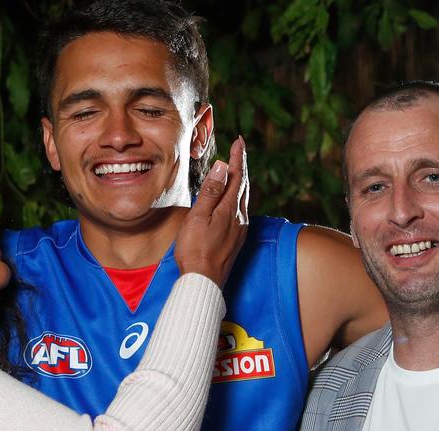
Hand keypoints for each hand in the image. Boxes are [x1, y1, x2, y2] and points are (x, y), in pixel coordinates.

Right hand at [174, 136, 249, 287]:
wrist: (203, 281)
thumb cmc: (195, 251)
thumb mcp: (199, 217)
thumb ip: (211, 192)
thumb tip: (222, 166)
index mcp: (229, 210)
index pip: (236, 177)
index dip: (238, 158)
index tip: (239, 141)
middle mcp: (239, 218)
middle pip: (243, 186)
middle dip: (241, 166)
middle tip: (239, 150)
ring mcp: (239, 230)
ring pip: (243, 199)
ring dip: (240, 181)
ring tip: (237, 170)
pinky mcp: (236, 240)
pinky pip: (241, 211)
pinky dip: (238, 197)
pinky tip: (234, 200)